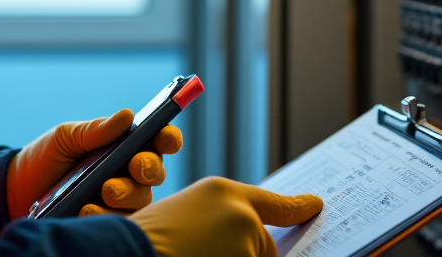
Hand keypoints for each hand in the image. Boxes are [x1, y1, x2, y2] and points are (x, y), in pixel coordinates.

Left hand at [6, 110, 183, 218]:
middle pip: (154, 172)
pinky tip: (87, 209)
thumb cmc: (46, 157)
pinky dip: (105, 214)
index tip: (166, 137)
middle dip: (149, 167)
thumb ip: (95, 130)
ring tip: (104, 190)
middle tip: (135, 167)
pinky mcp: (104, 220)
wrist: (17, 190)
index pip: (156, 141)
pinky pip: (119, 221)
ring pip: (141, 198)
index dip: (168, 138)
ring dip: (126, 193)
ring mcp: (117, 199)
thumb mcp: (67, 137)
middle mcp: (126, 173)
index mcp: (123, 146)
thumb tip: (127, 116)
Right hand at [122, 177, 322, 256]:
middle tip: (203, 251)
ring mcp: (246, 242)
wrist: (127, 251)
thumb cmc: (146, 239)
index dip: (295, 207)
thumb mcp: (181, 219)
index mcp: (221, 192)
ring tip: (190, 255)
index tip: (314, 206)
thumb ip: (220, 224)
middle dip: (246, 256)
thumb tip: (250, 243)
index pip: (272, 203)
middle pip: (263, 248)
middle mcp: (241, 212)